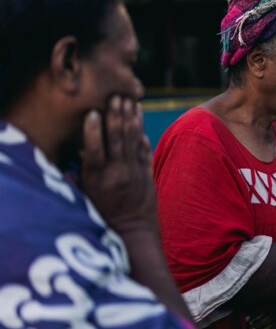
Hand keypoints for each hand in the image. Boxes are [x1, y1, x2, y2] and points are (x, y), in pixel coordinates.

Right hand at [80, 96, 156, 234]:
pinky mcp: (147, 173)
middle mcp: (117, 173)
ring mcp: (135, 172)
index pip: (94, 150)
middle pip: (117, 140)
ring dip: (131, 119)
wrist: (133, 232)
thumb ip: (79, 178)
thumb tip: (75, 158)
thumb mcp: (85, 199)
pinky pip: (145, 150)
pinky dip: (142, 134)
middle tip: (116, 96)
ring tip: (129, 100)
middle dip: (116, 116)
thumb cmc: (104, 216)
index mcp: (98, 179)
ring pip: (133, 141)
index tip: (92, 113)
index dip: (92, 131)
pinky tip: (139, 119)